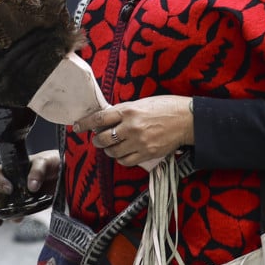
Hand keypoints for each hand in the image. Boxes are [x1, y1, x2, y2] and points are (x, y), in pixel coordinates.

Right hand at [0, 149, 59, 224]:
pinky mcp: (25, 206)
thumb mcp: (46, 161)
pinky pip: (14, 214)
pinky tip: (17, 220)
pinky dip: (12, 218)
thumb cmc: (53, 162)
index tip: (9, 189)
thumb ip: (38, 170)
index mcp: (11, 168)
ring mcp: (16, 196)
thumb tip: (31, 186)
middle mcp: (9, 182)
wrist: (65, 173)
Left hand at [74, 96, 193, 167]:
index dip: (85, 123)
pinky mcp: (147, 154)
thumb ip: (124, 112)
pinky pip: (125, 161)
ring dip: (108, 150)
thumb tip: (106, 120)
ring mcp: (139, 142)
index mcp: (129, 110)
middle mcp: (132, 126)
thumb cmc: (165, 107)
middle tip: (98, 138)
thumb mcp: (142, 103)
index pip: (100, 118)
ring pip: (113, 152)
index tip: (77, 126)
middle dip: (97, 140)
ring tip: (112, 145)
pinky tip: (123, 153)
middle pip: (103, 138)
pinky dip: (120, 158)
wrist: (187, 119)